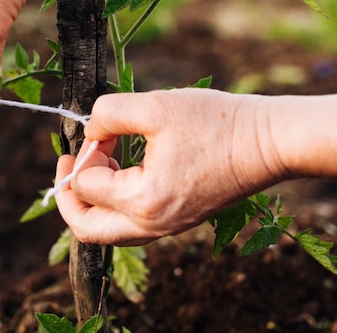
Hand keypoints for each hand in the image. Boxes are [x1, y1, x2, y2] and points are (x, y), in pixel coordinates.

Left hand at [54, 88, 285, 245]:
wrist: (269, 142)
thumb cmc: (217, 123)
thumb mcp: (155, 105)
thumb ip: (108, 114)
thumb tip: (90, 132)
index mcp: (142, 202)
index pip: (86, 185)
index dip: (84, 152)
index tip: (101, 129)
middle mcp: (151, 225)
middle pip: (87, 230)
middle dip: (68, 196)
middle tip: (67, 165)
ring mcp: (166, 228)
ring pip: (108, 231)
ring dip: (92, 199)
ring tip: (100, 162)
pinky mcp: (177, 221)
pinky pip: (131, 224)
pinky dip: (115, 203)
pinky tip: (123, 170)